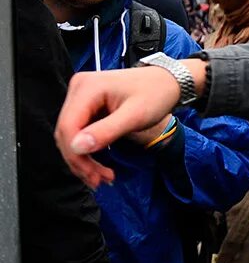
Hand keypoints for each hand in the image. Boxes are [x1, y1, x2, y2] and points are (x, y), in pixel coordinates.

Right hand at [55, 62, 203, 187]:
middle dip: (80, 161)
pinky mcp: (86, 106)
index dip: (76, 154)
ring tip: (102, 178)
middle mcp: (78, 89)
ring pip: (71, 135)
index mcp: (87, 88)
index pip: (68, 126)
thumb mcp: (136, 116)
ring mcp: (80, 97)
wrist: (168, 81)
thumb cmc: (156, 94)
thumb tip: (76, 148)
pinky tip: (99, 166)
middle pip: (66, 132)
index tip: (93, 175)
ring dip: (83, 159)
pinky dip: (88, 151)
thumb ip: (106, 131)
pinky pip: (80, 132)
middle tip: (99, 181)